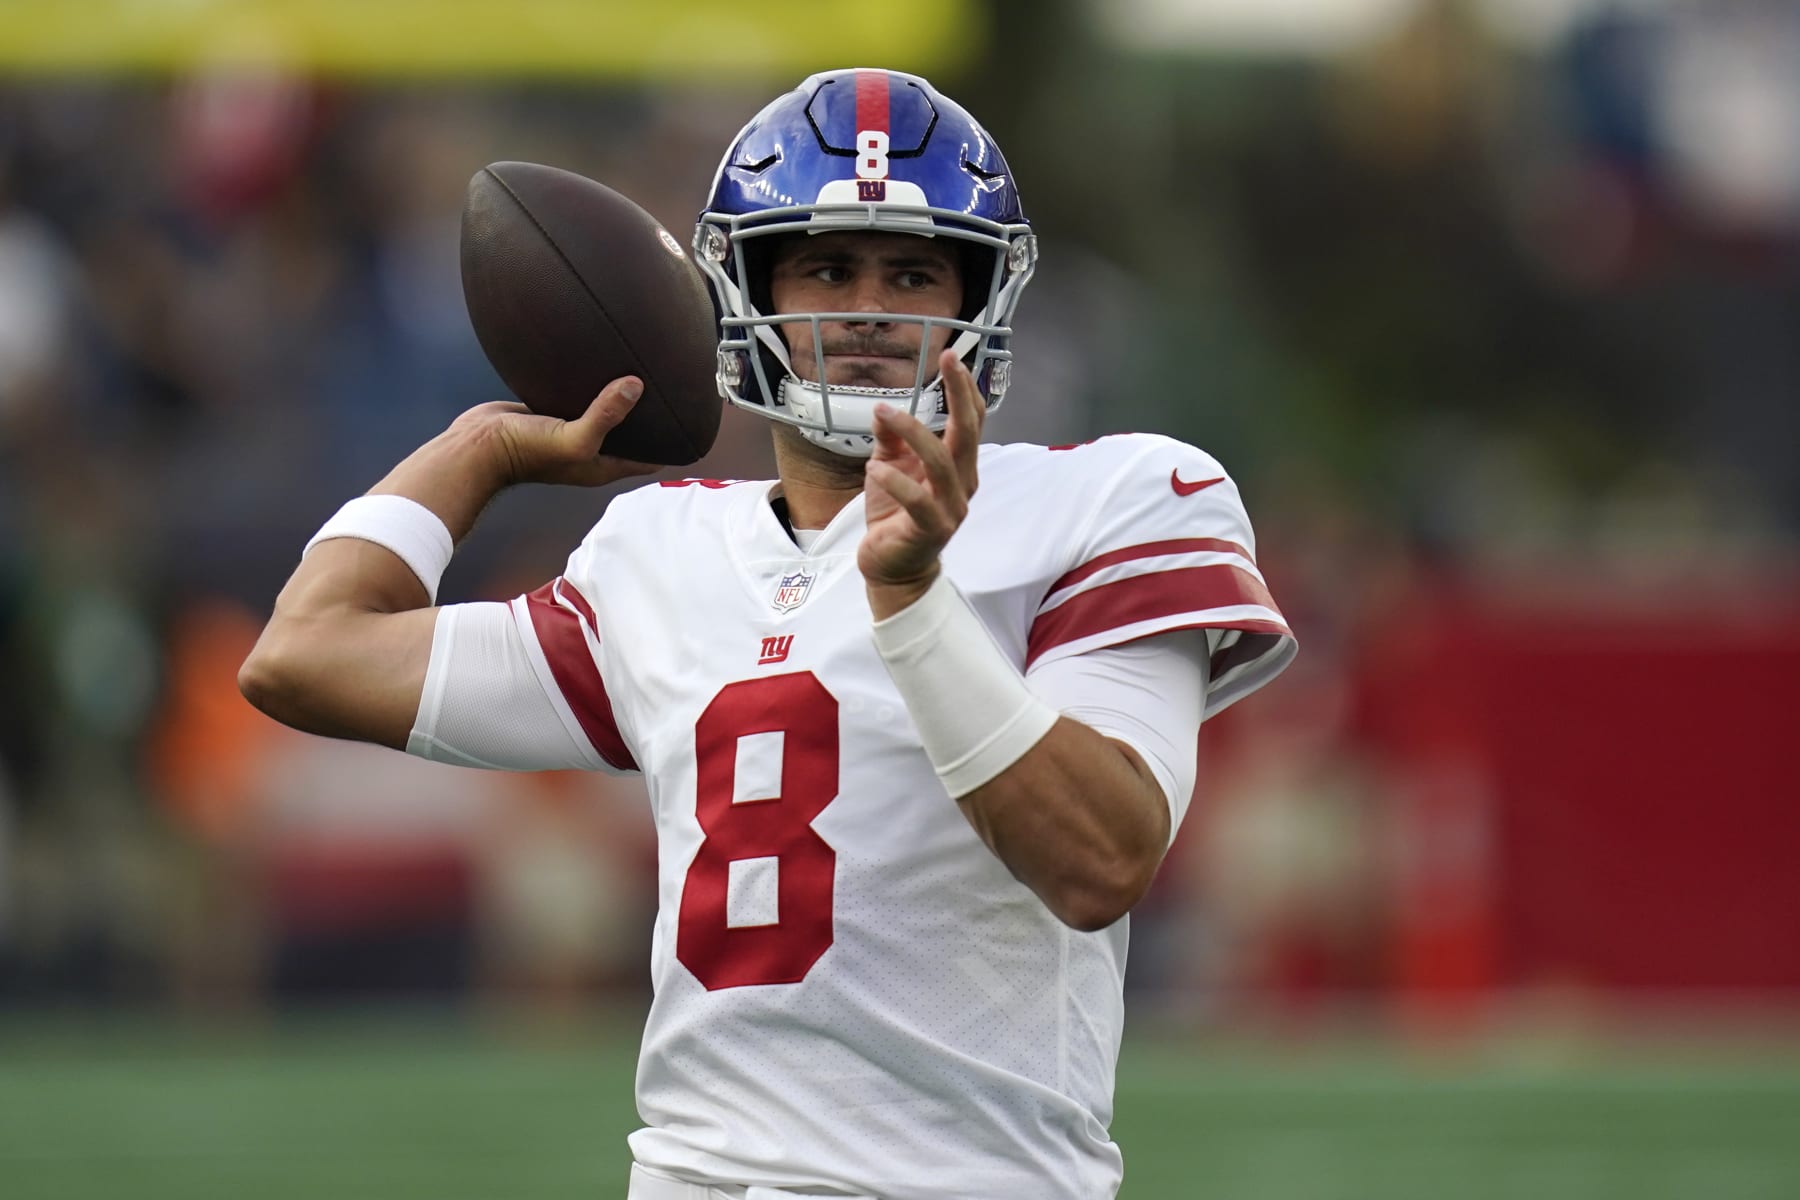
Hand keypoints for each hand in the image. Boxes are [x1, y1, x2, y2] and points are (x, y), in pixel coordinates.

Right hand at [458, 375, 660, 488]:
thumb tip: (636, 385)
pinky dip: (592, 383)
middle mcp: (591, 448)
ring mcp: (571, 428)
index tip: (692, 420)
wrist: (476, 446)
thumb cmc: (525, 452)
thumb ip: (605, 414)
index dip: (672, 442)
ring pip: (606, 410)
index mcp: (603, 464)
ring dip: (621, 395)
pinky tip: (602, 358)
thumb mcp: (574, 437)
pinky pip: (579, 395)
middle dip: (651, 414)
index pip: (651, 456)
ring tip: (643, 365)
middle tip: (672, 383)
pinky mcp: (552, 410)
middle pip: (632, 431)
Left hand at [860, 350, 984, 617]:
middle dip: (959, 394)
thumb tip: (882, 409)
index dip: (965, 389)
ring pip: (942, 462)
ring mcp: (949, 509)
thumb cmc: (893, 516)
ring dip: (914, 433)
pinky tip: (874, 469)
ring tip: (885, 413)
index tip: (952, 356)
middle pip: (968, 433)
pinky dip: (895, 481)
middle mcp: (962, 485)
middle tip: (948, 360)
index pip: (971, 422)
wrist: (891, 568)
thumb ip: (890, 441)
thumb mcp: (888, 468)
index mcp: (958, 467)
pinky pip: (917, 500)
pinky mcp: (929, 530)